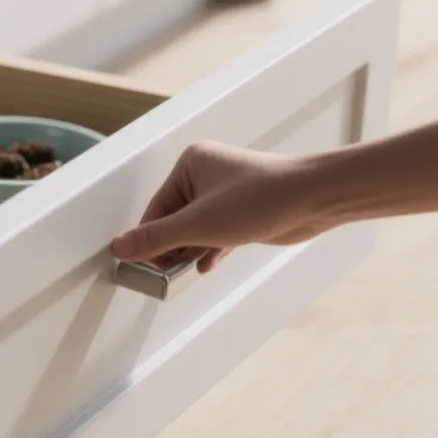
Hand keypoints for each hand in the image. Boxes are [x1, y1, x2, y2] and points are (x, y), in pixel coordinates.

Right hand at [110, 142, 330, 273]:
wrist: (316, 199)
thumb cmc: (264, 198)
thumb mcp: (199, 224)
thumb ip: (156, 238)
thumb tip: (120, 247)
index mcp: (191, 164)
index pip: (156, 208)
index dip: (149, 239)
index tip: (143, 266)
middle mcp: (207, 175)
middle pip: (174, 219)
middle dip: (171, 247)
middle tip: (166, 273)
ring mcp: (226, 194)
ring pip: (196, 228)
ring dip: (190, 251)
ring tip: (184, 272)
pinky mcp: (244, 212)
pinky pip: (216, 233)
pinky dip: (209, 250)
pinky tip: (205, 266)